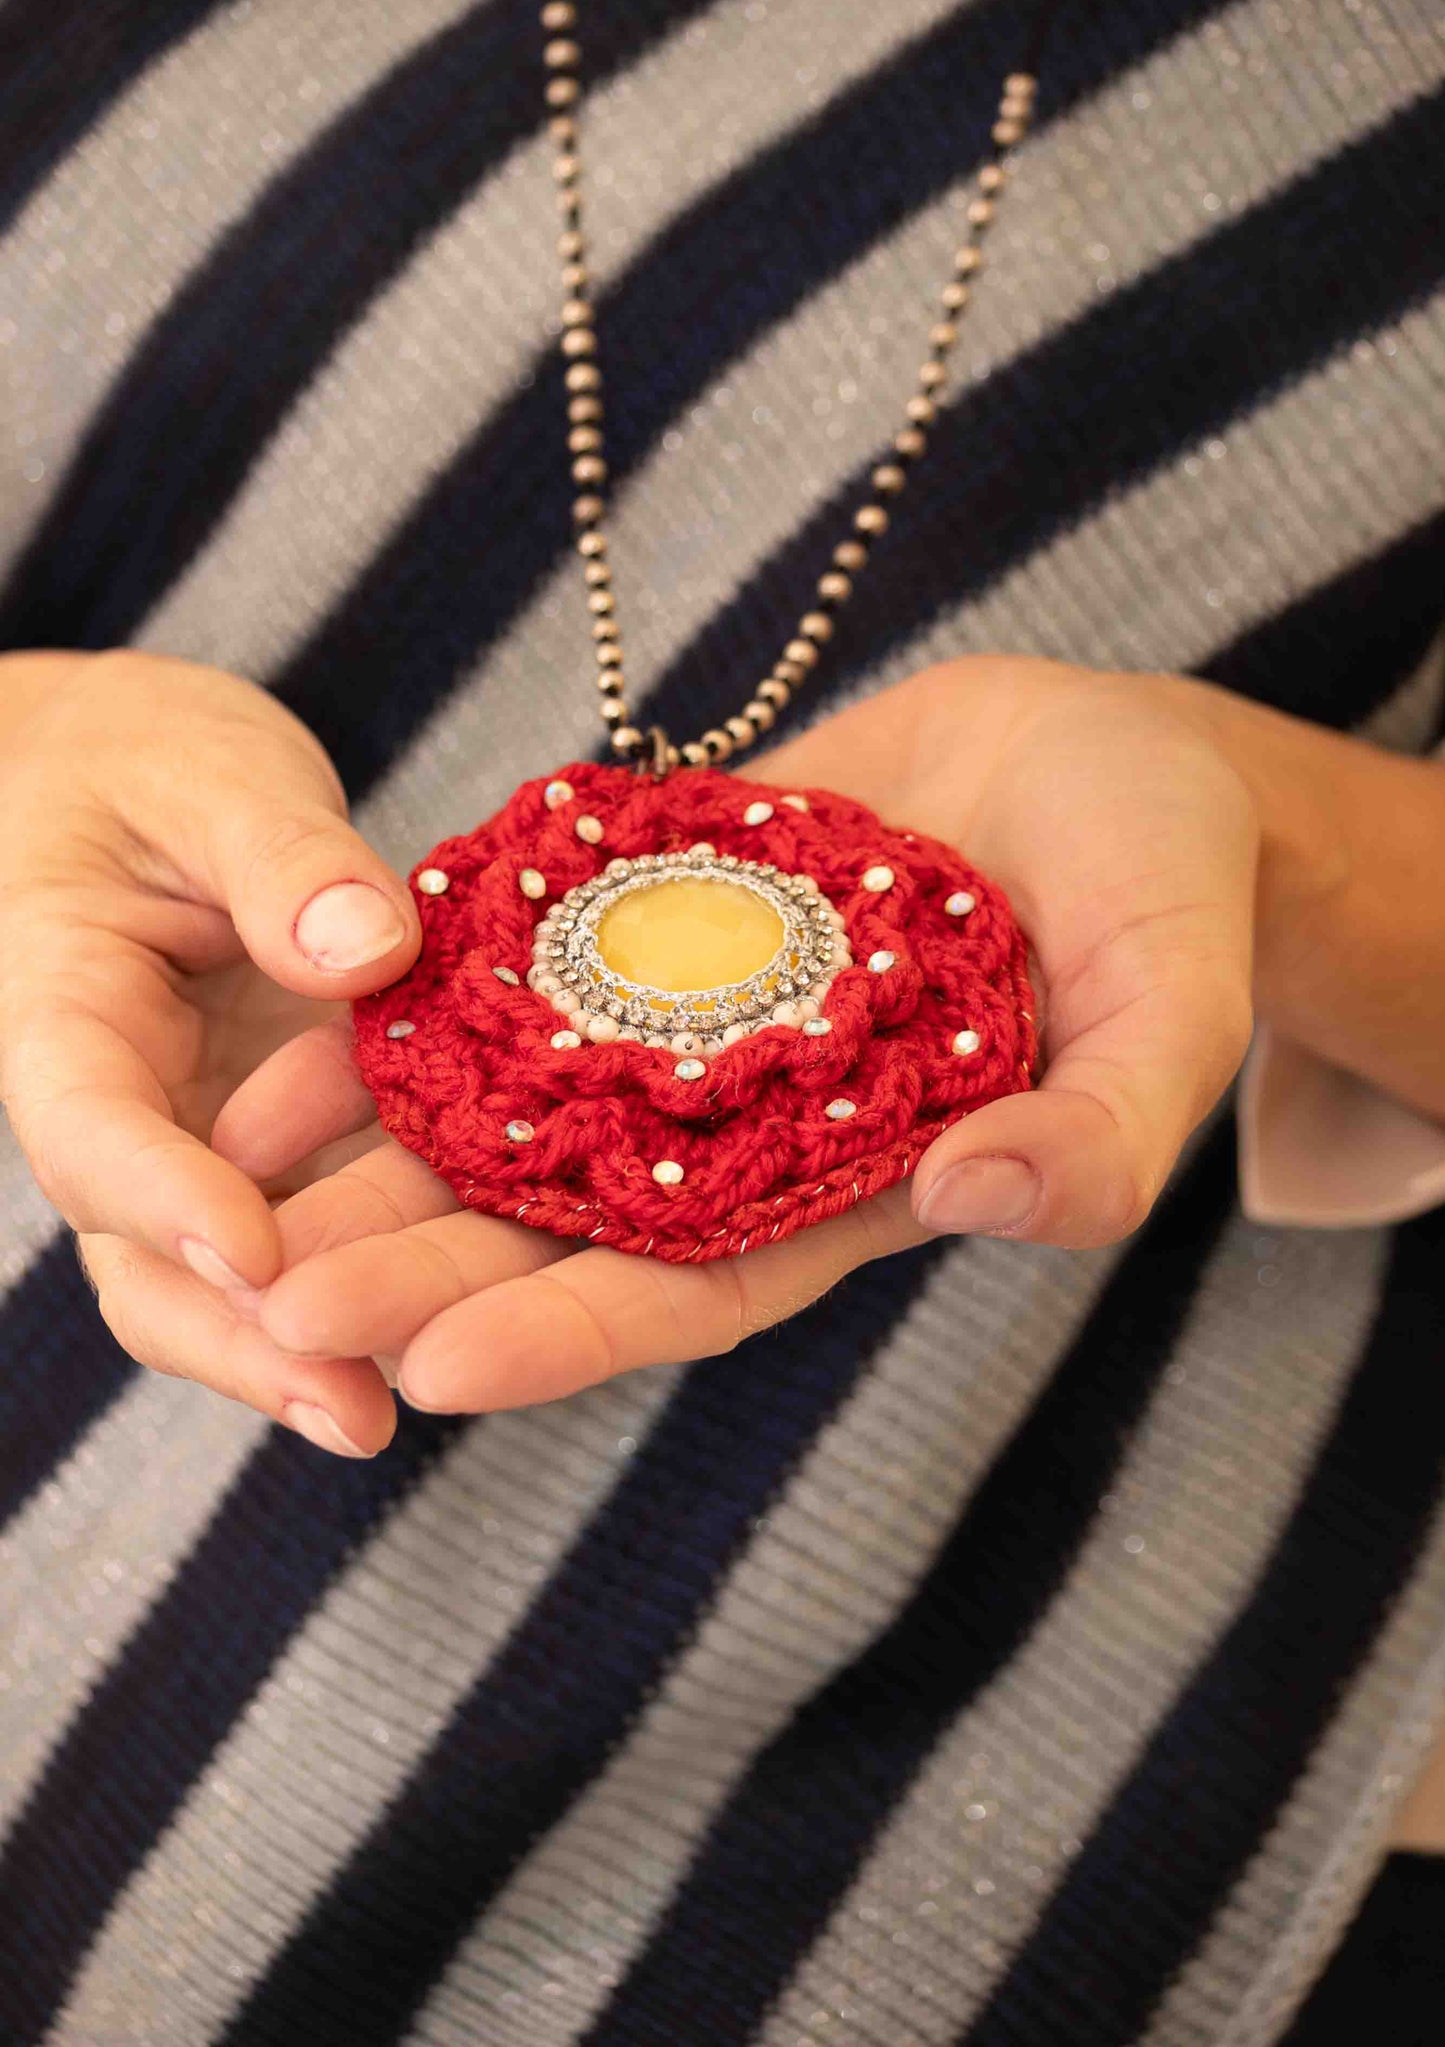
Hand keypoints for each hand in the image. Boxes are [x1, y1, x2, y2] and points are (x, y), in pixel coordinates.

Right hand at [0, 650, 420, 1454]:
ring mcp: (200, 1142)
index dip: (163, 1196)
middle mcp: (126, 1107)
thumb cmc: (152, 761)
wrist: (144, 780)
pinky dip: (372, 1287)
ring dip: (301, 1349)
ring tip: (389, 1415)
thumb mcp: (210, 772)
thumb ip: (279, 854)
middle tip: (344, 1405)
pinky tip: (461, 1333)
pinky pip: (315, 1233)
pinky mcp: (279, 1151)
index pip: (91, 1125)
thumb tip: (364, 950)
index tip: (250, 1251)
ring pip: (225, 1278)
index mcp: (66, 1011)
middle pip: (146, 1256)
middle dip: (239, 1338)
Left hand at [215, 656, 1257, 1422]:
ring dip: (386, 1134)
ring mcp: (691, 1007)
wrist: (1103, 757)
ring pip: (515, 1090)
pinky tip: (315, 997)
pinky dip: (427, 977)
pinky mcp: (657, 903)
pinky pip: (524, 948)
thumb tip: (986, 1198)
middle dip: (422, 1258)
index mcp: (855, 1183)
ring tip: (239, 1164)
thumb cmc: (1168, 894)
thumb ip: (1107, 1131)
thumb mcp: (1174, 1013)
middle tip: (269, 1297)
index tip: (434, 1373)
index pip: (696, 1288)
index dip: (571, 1331)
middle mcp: (748, 1116)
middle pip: (564, 1212)